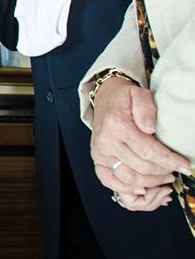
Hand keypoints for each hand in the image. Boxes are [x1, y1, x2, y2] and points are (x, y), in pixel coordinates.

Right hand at [90, 77, 189, 210]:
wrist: (104, 98)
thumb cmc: (124, 98)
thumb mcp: (139, 94)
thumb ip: (146, 108)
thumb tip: (150, 128)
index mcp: (117, 125)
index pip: (147, 150)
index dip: (169, 161)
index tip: (185, 166)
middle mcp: (105, 142)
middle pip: (140, 167)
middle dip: (163, 173)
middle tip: (176, 171)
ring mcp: (100, 153)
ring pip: (128, 179)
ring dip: (151, 184)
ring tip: (165, 180)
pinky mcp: (98, 161)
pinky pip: (110, 182)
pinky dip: (127, 190)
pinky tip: (144, 190)